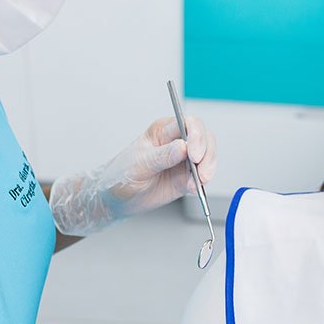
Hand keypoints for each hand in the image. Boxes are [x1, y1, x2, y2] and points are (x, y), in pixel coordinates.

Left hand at [49, 116, 216, 235]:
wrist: (115, 200)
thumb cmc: (120, 176)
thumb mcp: (138, 165)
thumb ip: (162, 156)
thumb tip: (183, 147)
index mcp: (162, 131)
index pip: (188, 123)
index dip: (196, 136)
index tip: (194, 154)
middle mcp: (176, 141)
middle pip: (204, 138)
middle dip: (207, 153)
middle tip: (201, 171)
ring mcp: (183, 160)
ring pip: (208, 156)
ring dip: (208, 168)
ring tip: (198, 182)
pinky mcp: (187, 177)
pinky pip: (203, 176)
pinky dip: (203, 183)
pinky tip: (194, 188)